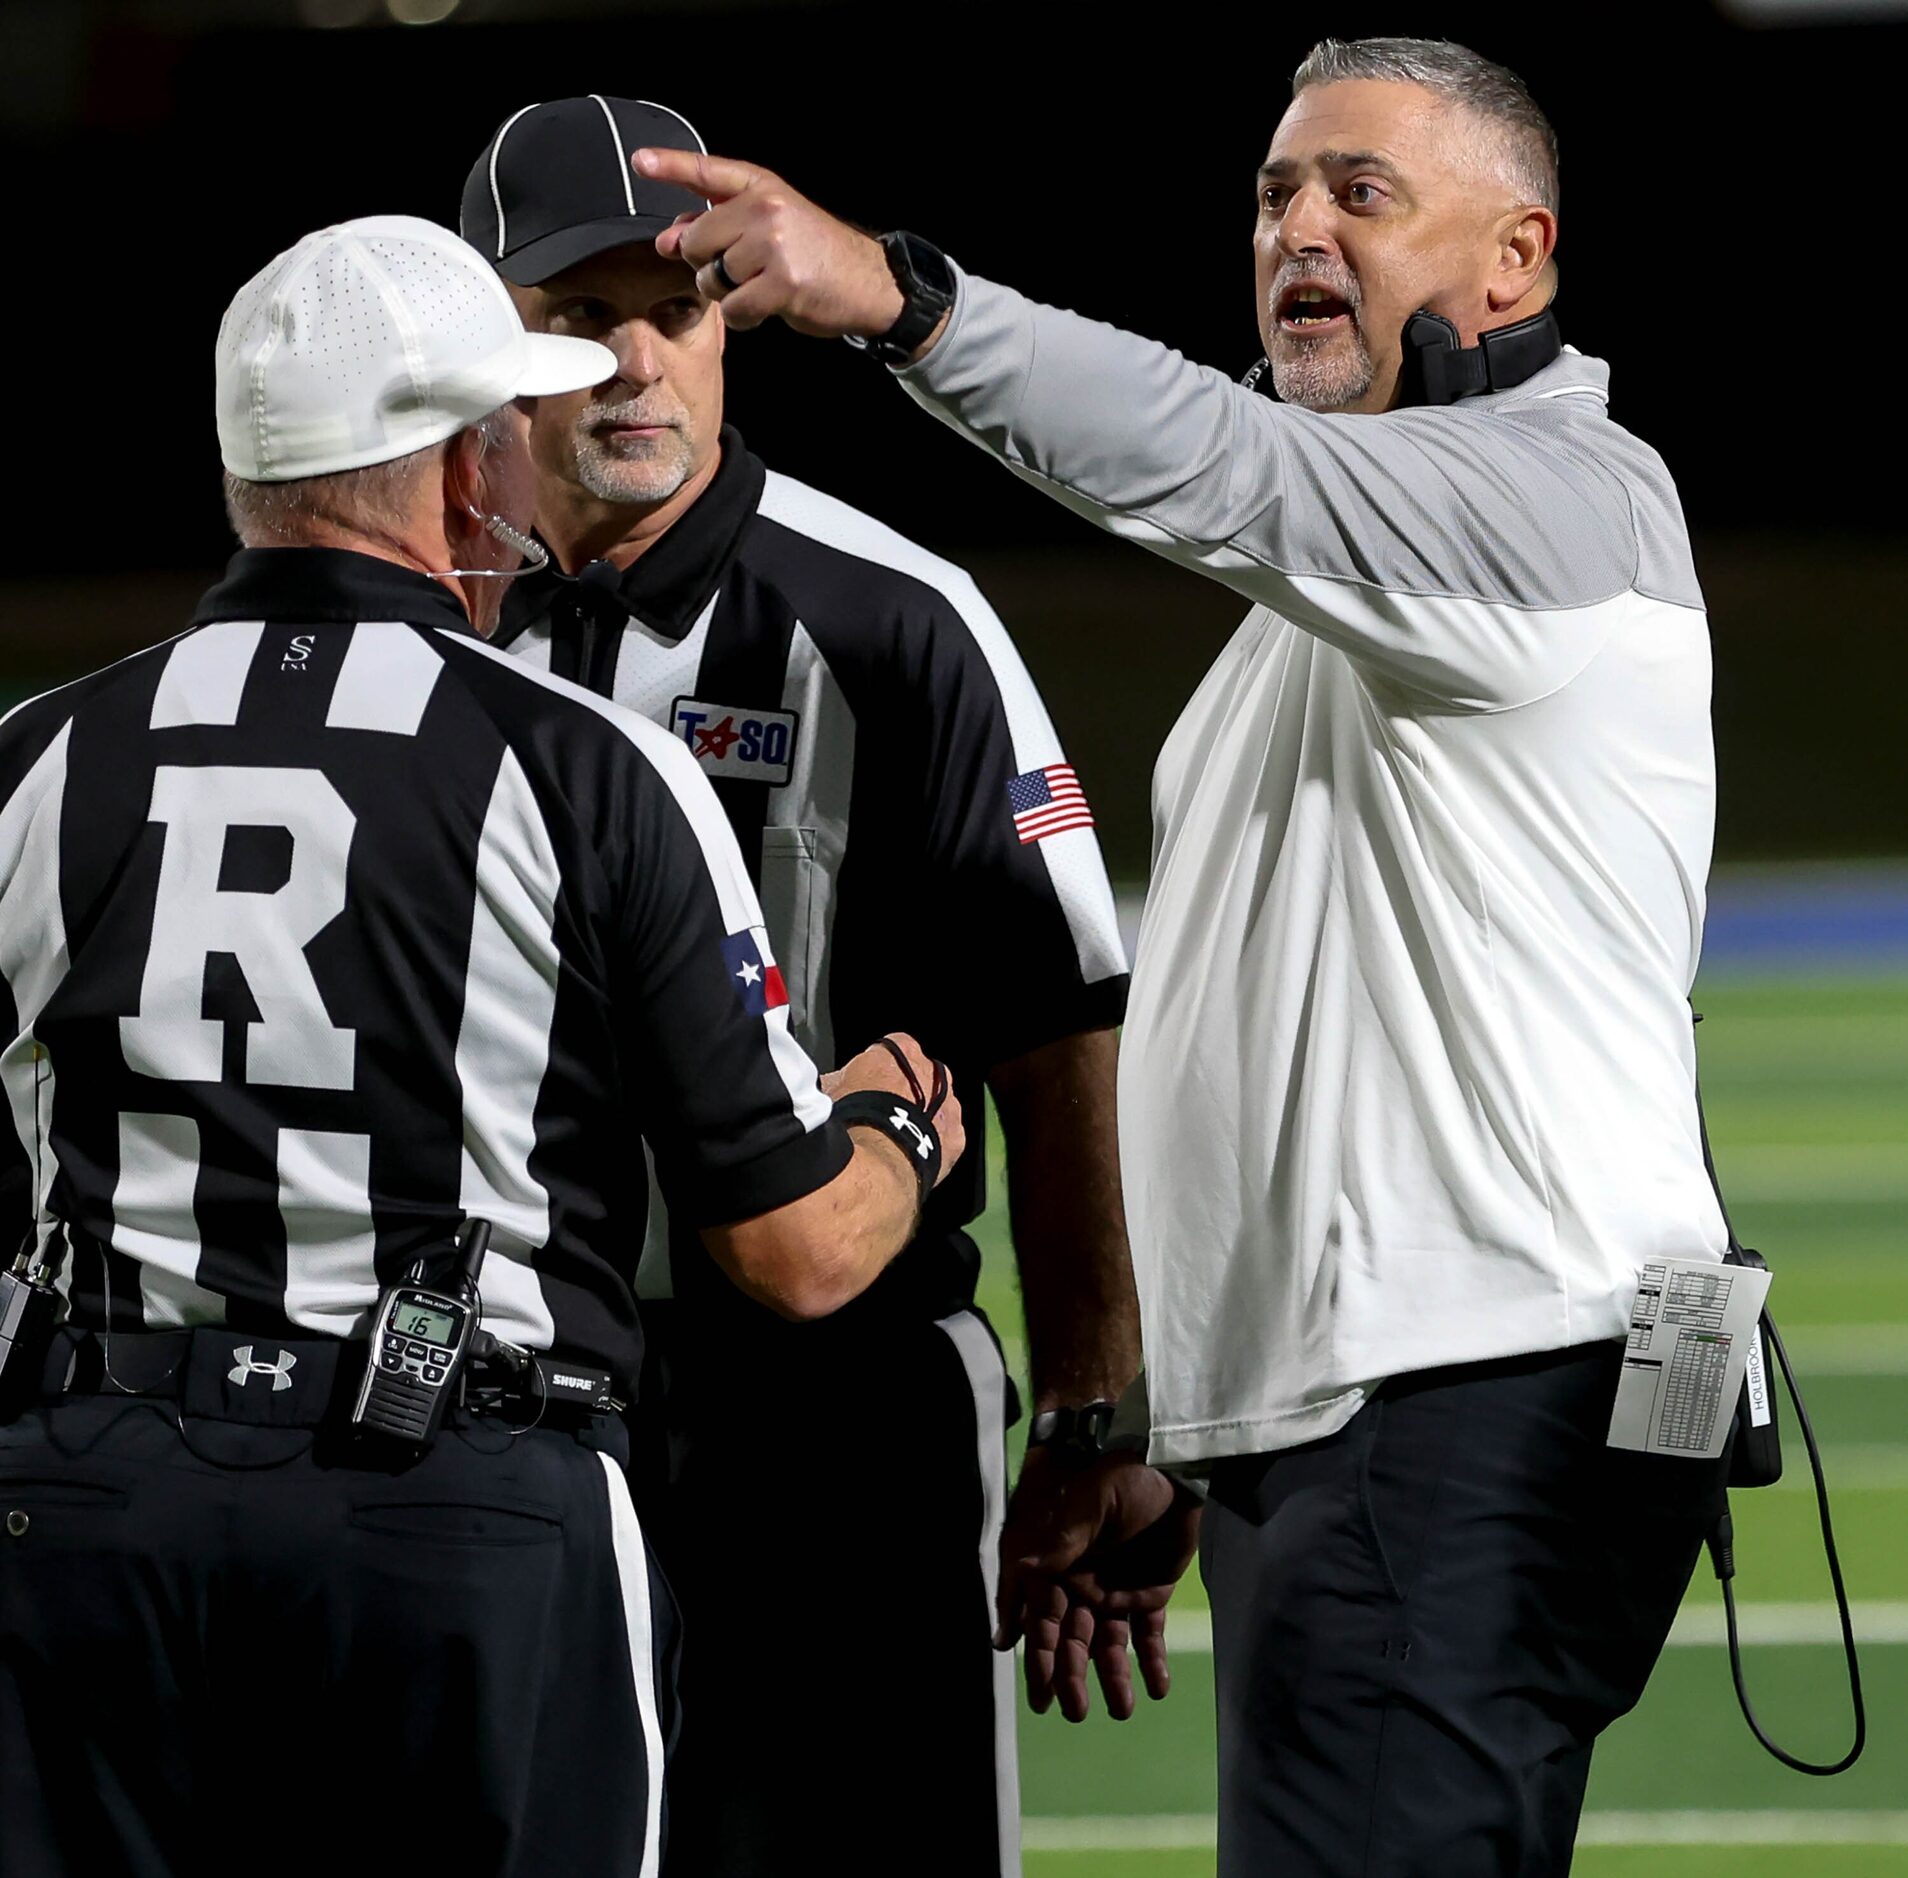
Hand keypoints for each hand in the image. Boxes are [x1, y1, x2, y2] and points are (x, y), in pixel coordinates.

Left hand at [634, 147, 905, 338]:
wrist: (867, 282)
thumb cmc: (814, 255)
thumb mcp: (768, 226)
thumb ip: (717, 226)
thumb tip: (667, 239)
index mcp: (761, 188)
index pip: (707, 173)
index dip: (670, 165)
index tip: (639, 161)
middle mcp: (766, 209)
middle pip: (697, 243)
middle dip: (709, 265)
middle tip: (743, 270)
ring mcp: (774, 244)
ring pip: (713, 279)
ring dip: (728, 295)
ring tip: (760, 287)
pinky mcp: (782, 282)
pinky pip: (735, 309)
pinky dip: (744, 317)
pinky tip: (767, 308)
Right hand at [821, 1033, 965, 1186]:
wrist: (879, 1154)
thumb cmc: (856, 1115)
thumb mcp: (833, 1087)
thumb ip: (838, 1078)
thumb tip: (829, 1084)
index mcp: (903, 1050)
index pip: (890, 1050)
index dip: (874, 1069)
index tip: (864, 1086)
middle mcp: (933, 1072)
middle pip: (918, 1078)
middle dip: (902, 1093)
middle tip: (880, 1114)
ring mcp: (949, 1105)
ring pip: (937, 1108)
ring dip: (920, 1118)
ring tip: (893, 1139)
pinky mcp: (955, 1136)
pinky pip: (945, 1137)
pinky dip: (932, 1144)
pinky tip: (910, 1155)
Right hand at [996, 1447, 1201, 1721]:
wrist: (1176, 1470)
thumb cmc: (1126, 1480)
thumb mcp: (1090, 1506)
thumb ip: (1060, 1542)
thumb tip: (1024, 1571)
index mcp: (1058, 1564)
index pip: (1041, 1619)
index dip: (1039, 1656)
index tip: (1041, 1693)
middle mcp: (1081, 1584)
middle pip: (1069, 1641)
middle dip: (1069, 1677)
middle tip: (1074, 1712)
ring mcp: (1115, 1592)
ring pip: (1107, 1646)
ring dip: (1110, 1678)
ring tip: (1123, 1710)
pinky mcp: (1149, 1595)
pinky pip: (1146, 1636)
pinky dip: (1151, 1663)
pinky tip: (1157, 1687)